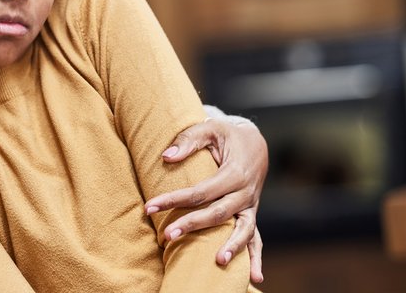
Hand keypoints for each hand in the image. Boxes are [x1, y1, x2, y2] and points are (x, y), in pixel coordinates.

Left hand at [144, 117, 267, 283]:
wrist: (254, 141)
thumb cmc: (226, 134)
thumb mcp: (209, 128)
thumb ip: (188, 140)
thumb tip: (166, 157)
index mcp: (235, 172)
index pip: (200, 191)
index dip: (174, 199)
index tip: (150, 207)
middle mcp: (246, 192)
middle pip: (218, 213)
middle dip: (192, 225)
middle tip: (167, 235)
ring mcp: (251, 205)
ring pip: (243, 230)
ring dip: (231, 246)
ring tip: (217, 261)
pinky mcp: (251, 213)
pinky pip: (256, 237)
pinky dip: (256, 258)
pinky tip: (254, 279)